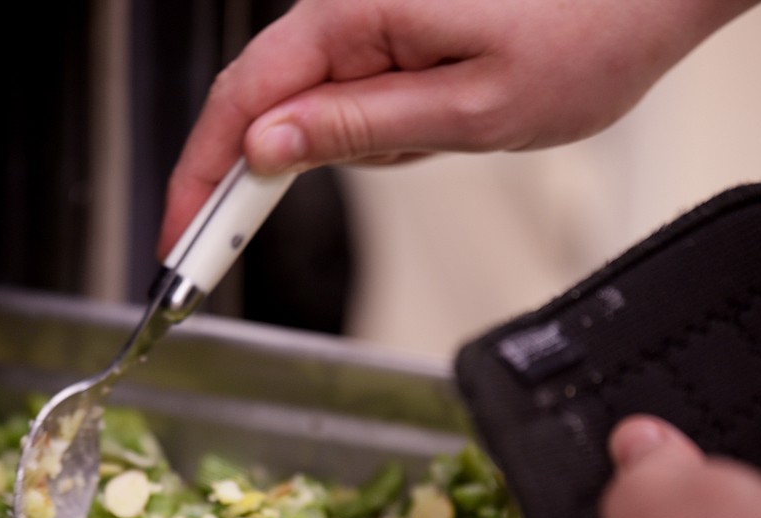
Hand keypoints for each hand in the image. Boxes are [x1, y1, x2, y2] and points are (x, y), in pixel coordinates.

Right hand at [157, 0, 760, 254]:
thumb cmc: (583, 35)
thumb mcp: (467, 108)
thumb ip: (358, 128)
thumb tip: (266, 149)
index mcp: (353, 13)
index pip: (241, 102)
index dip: (198, 178)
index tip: (177, 241)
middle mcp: (346, 8)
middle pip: (252, 102)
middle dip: (236, 182)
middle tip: (223, 249)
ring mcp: (365, 21)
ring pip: (299, 104)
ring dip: (324, 151)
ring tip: (426, 142)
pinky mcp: (388, 35)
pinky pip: (341, 92)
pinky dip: (355, 133)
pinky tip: (425, 127)